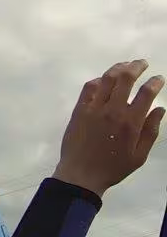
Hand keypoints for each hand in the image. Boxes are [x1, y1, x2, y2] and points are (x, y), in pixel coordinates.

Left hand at [53, 59, 165, 196]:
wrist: (81, 173)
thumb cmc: (113, 167)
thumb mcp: (139, 155)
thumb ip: (151, 130)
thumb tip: (160, 109)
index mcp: (130, 122)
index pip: (146, 93)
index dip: (155, 82)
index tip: (159, 78)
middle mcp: (112, 110)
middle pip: (125, 79)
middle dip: (136, 67)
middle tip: (143, 63)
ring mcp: (93, 108)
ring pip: (106, 79)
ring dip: (118, 68)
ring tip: (126, 64)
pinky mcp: (79, 109)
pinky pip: (89, 88)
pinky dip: (99, 80)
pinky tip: (105, 79)